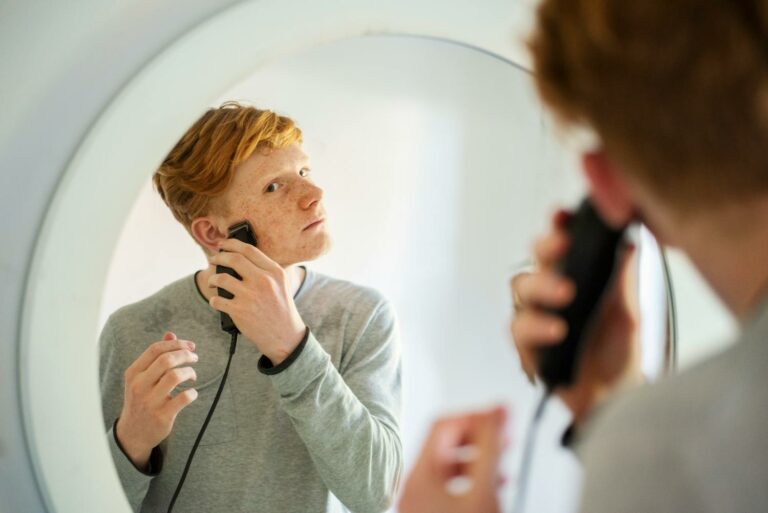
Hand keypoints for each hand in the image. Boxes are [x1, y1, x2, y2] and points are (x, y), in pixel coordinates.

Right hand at [115, 332, 197, 468]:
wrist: (133, 432)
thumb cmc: (141, 399)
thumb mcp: (142, 377)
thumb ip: (155, 356)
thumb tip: (171, 334)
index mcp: (133, 373)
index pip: (155, 349)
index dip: (176, 344)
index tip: (190, 346)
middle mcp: (139, 386)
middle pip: (166, 360)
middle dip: (185, 355)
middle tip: (195, 358)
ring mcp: (150, 401)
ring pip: (175, 376)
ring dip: (190, 372)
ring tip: (192, 375)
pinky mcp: (162, 415)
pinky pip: (184, 398)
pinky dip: (193, 393)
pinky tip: (192, 393)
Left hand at [207, 238, 305, 363]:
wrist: (285, 336)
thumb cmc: (280, 308)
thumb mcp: (281, 284)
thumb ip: (265, 269)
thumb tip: (239, 256)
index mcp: (274, 272)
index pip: (249, 250)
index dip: (232, 244)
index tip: (223, 244)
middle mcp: (263, 281)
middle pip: (233, 259)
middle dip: (218, 257)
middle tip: (212, 259)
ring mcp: (250, 296)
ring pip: (221, 278)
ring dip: (212, 279)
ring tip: (212, 281)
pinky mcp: (240, 311)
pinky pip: (217, 300)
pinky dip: (214, 300)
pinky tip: (217, 301)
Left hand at [398, 407, 506, 512]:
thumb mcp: (482, 488)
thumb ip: (490, 447)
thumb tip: (497, 411)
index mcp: (417, 477)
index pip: (442, 426)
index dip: (473, 416)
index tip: (498, 416)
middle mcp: (414, 489)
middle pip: (447, 445)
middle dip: (480, 436)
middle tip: (504, 433)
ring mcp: (423, 503)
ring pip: (452, 466)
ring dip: (481, 458)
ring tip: (503, 457)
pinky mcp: (434, 512)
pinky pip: (454, 487)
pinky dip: (476, 479)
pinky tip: (496, 483)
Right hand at [509, 209, 640, 423]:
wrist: (615, 402)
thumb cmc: (619, 357)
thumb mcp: (629, 313)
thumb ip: (623, 280)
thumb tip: (629, 242)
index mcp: (572, 280)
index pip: (558, 246)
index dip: (556, 227)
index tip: (562, 215)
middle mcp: (548, 296)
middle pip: (534, 260)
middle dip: (545, 249)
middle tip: (562, 245)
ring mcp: (534, 320)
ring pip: (520, 291)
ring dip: (541, 287)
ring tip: (565, 294)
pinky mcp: (526, 348)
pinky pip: (518, 330)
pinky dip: (537, 327)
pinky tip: (557, 329)